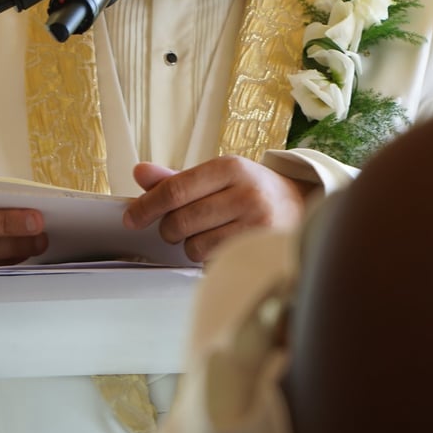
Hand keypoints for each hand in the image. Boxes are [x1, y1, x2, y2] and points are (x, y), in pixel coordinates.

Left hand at [123, 156, 314, 263]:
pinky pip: (213, 264)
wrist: (300, 206)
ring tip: (212, 234)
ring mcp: (256, 224)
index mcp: (230, 167)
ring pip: (194, 248)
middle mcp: (245, 193)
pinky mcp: (260, 251)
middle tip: (183, 225)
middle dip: (171, 229)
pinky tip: (225, 246)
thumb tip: (140, 173)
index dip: (147, 206)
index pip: (175, 189)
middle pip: (180, 222)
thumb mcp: (218, 176)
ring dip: (193, 246)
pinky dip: (210, 259)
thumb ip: (177, 178)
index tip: (132, 218)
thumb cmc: (251, 190)